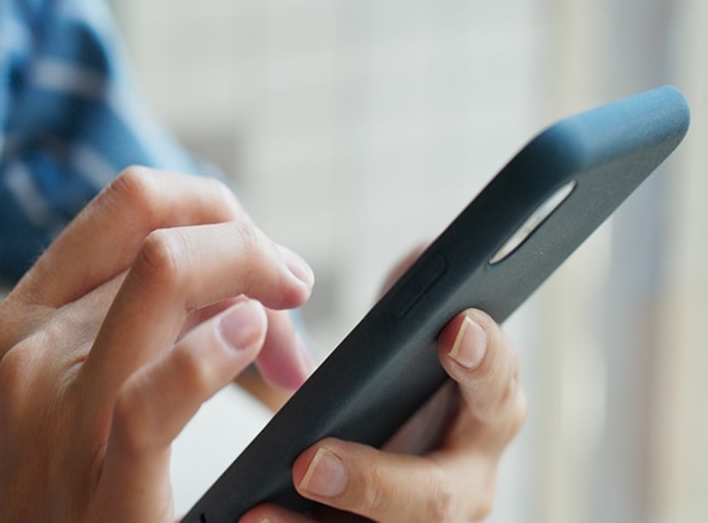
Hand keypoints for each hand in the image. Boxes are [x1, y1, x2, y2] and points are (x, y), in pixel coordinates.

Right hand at [0, 168, 314, 521]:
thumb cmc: (61, 491)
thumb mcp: (74, 383)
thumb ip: (139, 319)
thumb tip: (235, 282)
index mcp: (30, 314)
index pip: (135, 200)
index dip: (216, 212)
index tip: (262, 262)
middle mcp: (31, 347)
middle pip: (166, 232)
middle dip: (250, 249)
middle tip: (291, 299)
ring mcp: (57, 413)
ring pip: (165, 271)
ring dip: (255, 279)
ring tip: (288, 344)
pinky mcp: (101, 486)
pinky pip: (153, 397)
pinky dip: (215, 356)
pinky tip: (252, 346)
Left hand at [241, 253, 525, 521]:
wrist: (377, 442)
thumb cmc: (400, 378)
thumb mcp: (409, 336)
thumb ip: (419, 295)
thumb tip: (426, 252)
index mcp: (483, 411)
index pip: (497, 388)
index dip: (484, 360)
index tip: (452, 329)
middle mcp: (463, 478)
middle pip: (441, 499)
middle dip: (376, 481)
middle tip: (311, 462)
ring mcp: (418, 517)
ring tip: (262, 506)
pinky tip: (250, 514)